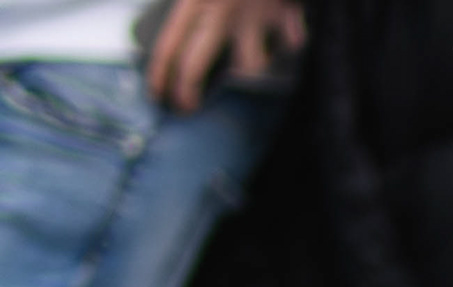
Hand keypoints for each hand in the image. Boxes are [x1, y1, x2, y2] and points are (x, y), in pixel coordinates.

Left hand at [144, 0, 302, 111]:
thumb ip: (189, 2)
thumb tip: (176, 20)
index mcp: (194, 0)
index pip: (170, 46)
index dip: (160, 75)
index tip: (158, 94)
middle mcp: (221, 14)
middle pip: (198, 64)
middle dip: (188, 91)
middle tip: (186, 107)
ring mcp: (255, 19)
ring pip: (251, 66)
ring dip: (247, 72)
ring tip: (244, 73)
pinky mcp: (287, 16)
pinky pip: (292, 41)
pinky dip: (291, 42)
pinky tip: (290, 40)